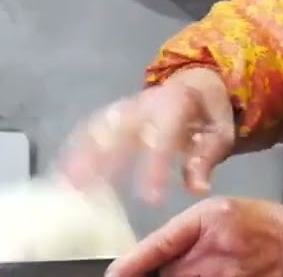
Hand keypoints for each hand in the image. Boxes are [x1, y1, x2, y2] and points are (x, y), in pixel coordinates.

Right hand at [57, 68, 235, 202]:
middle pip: (120, 130)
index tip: (150, 200)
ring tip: (67, 186)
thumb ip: (207, 157)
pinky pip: (90, 128)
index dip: (154, 168)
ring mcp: (125, 107)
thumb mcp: (220, 132)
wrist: (195, 83)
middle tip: (89, 192)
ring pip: (98, 128)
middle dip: (104, 160)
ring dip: (81, 155)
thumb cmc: (207, 113)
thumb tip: (197, 188)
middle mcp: (144, 104)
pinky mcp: (113, 114)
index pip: (162, 138)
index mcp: (174, 105)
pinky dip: (74, 148)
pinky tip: (62, 172)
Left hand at [106, 197, 282, 276]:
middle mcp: (217, 250)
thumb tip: (147, 262)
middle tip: (195, 264)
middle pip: (170, 274)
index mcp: (209, 220)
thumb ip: (184, 233)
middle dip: (172, 273)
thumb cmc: (259, 224)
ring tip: (209, 269)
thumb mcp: (219, 212)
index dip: (133, 263)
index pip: (160, 244)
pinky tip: (220, 274)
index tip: (115, 275)